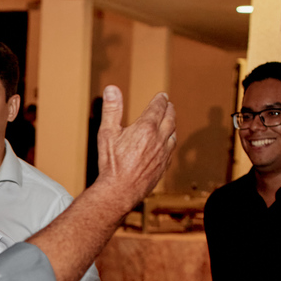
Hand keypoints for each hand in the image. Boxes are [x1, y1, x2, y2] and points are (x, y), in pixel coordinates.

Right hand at [96, 85, 177, 209]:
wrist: (119, 191)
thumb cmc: (111, 164)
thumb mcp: (107, 133)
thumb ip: (111, 110)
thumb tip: (112, 89)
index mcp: (146, 128)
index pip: (158, 108)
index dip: (160, 100)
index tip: (162, 96)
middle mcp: (158, 139)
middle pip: (170, 119)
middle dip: (169, 110)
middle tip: (168, 105)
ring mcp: (163, 154)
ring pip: (173, 134)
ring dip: (172, 125)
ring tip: (169, 122)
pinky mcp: (163, 167)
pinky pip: (171, 150)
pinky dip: (170, 142)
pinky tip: (167, 144)